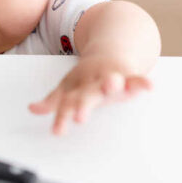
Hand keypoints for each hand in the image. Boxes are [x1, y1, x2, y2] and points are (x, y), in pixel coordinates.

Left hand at [28, 55, 151, 134]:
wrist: (109, 50)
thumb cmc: (88, 75)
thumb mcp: (69, 86)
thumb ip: (53, 101)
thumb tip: (32, 109)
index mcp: (77, 86)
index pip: (67, 103)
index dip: (62, 117)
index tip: (58, 132)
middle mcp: (94, 82)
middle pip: (88, 94)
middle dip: (84, 104)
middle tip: (80, 116)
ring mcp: (111, 77)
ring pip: (111, 81)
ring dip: (111, 83)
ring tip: (111, 86)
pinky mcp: (129, 76)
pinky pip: (137, 79)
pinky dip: (142, 82)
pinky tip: (149, 86)